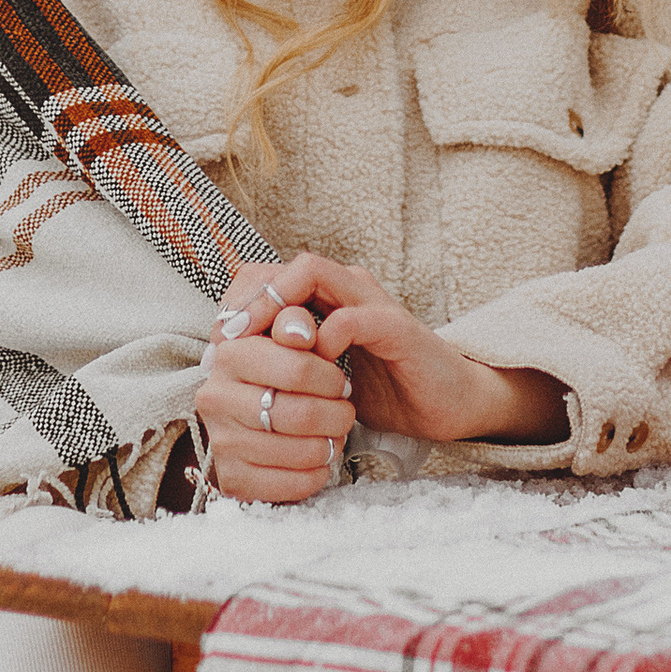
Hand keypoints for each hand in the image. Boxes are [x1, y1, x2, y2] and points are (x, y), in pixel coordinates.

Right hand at [196, 270, 357, 502]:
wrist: (257, 410)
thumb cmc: (284, 369)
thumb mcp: (290, 336)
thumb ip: (296, 322)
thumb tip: (300, 327)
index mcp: (230, 354)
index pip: (298, 369)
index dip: (330, 379)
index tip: (338, 381)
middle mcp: (215, 397)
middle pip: (299, 415)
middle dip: (335, 416)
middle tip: (345, 411)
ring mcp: (220, 440)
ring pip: (297, 452)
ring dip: (329, 446)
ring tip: (335, 434)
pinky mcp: (231, 478)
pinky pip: (287, 485)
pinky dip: (314, 476)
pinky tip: (319, 462)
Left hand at [216, 255, 565, 454]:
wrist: (448, 404)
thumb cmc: (386, 388)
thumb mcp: (323, 377)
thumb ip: (289, 363)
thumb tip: (232, 367)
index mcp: (328, 297)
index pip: (269, 276)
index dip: (240, 302)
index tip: (221, 343)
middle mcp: (348, 288)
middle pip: (285, 266)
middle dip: (252, 300)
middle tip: (232, 341)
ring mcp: (373, 302)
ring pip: (315, 273)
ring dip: (282, 306)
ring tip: (266, 346)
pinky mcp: (398, 327)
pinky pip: (356, 316)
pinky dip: (330, 333)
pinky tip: (319, 361)